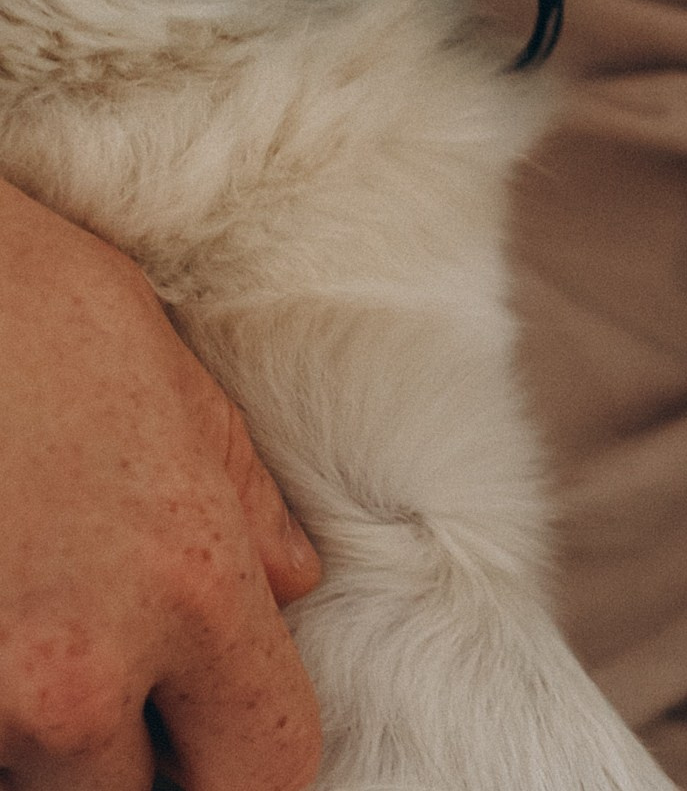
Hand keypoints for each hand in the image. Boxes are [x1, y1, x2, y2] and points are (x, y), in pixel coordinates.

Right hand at [0, 175, 321, 788]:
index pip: (267, 759)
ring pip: (30, 774)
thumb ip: (240, 504)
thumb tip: (290, 584)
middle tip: (106, 669)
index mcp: (186, 587)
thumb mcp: (173, 386)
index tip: (218, 731)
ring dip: (31, 729)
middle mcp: (82, 671)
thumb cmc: (34, 310)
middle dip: (123, 751)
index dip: (247, 754)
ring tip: (27, 608)